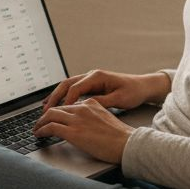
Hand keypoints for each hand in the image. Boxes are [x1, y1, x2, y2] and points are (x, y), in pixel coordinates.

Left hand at [33, 97, 133, 163]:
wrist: (127, 144)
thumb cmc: (121, 137)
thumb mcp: (106, 120)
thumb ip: (93, 118)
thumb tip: (83, 126)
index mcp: (91, 103)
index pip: (69, 104)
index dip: (58, 111)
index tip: (52, 116)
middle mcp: (82, 108)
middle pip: (57, 108)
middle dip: (46, 115)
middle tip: (40, 122)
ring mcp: (76, 119)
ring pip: (50, 115)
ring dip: (40, 122)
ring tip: (36, 129)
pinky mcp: (73, 132)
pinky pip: (50, 127)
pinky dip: (42, 130)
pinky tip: (39, 134)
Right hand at [42, 70, 169, 111]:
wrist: (143, 86)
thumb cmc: (134, 92)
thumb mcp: (119, 99)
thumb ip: (101, 102)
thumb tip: (84, 107)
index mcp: (97, 77)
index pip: (75, 88)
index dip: (66, 101)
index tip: (59, 112)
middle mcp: (91, 76)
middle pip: (66, 84)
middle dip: (54, 97)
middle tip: (45, 110)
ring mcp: (91, 80)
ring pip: (68, 86)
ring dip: (57, 96)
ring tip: (45, 108)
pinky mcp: (92, 85)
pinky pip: (73, 90)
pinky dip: (64, 97)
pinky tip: (58, 105)